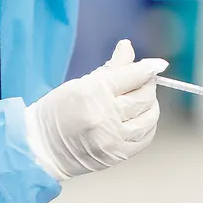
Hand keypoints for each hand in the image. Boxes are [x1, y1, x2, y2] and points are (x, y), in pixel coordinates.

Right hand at [25, 40, 167, 181]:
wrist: (43, 148)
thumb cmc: (57, 112)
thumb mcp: (81, 83)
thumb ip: (111, 68)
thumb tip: (128, 48)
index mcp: (92, 93)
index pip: (131, 76)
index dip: (148, 68)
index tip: (159, 65)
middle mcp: (105, 116)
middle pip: (143, 95)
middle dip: (147, 85)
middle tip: (141, 81)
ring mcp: (113, 138)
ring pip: (149, 116)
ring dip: (150, 105)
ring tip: (139, 100)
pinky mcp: (118, 155)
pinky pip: (146, 137)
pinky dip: (147, 125)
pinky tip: (138, 119)